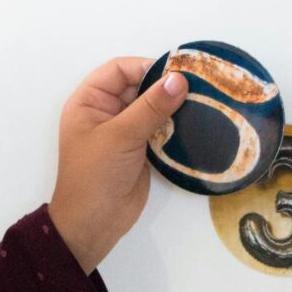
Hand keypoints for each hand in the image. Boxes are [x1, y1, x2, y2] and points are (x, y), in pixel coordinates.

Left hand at [49, 57, 187, 273]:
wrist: (95, 224)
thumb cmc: (96, 175)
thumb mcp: (121, 136)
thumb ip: (151, 106)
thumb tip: (180, 79)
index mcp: (89, 102)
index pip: (119, 70)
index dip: (146, 67)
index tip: (176, 74)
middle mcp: (107, 111)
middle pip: (140, 86)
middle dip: (165, 86)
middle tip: (198, 86)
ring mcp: (126, 130)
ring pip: (154, 106)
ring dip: (174, 105)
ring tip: (202, 102)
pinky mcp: (142, 148)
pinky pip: (162, 127)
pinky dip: (177, 124)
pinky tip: (197, 122)